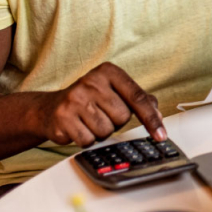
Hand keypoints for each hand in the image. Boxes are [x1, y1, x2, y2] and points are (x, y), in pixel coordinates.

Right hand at [35, 62, 165, 146]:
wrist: (50, 109)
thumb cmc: (89, 100)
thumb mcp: (113, 91)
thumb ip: (138, 100)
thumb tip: (158, 116)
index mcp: (108, 71)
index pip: (137, 97)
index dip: (151, 118)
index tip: (161, 134)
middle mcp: (91, 81)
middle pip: (122, 117)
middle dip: (115, 122)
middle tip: (101, 114)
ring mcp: (75, 98)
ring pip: (106, 131)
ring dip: (100, 132)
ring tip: (88, 120)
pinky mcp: (63, 117)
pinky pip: (88, 140)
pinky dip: (86, 139)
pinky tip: (78, 128)